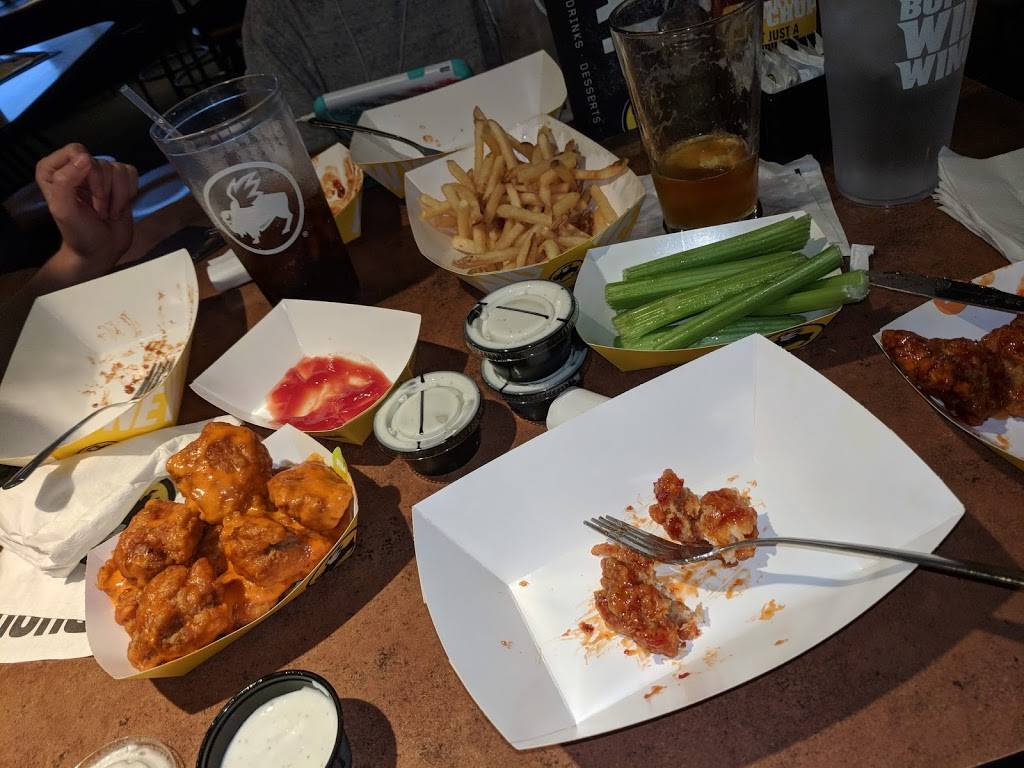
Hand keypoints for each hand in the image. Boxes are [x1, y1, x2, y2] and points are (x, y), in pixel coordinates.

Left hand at [35, 143, 138, 273]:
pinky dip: (129, 193)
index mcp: (54, 170)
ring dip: (117, 196)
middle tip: (98, 211)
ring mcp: (98, 174)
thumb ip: (66, 181)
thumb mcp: (64, 210)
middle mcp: (75, 167)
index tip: (88, 198)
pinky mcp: (119, 181)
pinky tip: (120, 206)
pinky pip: (131, 173)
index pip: (76, 151)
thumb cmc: (79, 233)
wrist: (102, 251)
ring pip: (118, 169)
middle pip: (100, 162)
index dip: (88, 174)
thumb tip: (85, 158)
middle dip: (103, 191)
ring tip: (107, 212)